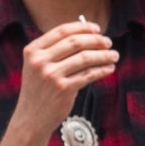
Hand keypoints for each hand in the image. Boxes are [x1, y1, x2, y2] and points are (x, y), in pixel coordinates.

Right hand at [13, 17, 121, 141]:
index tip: (97, 29)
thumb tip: (87, 34)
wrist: (31, 118)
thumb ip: (55, 50)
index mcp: (33, 50)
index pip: (62, 31)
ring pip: (85, 58)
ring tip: (114, 55)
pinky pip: (88, 75)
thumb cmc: (39, 89)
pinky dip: (102, 70)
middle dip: (96, 40)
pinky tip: (109, 68)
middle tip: (108, 42)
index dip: (82, 27)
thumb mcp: (37, 66)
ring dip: (103, 55)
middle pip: (75, 42)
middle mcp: (40, 61)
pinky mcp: (63, 89)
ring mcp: (51, 75)